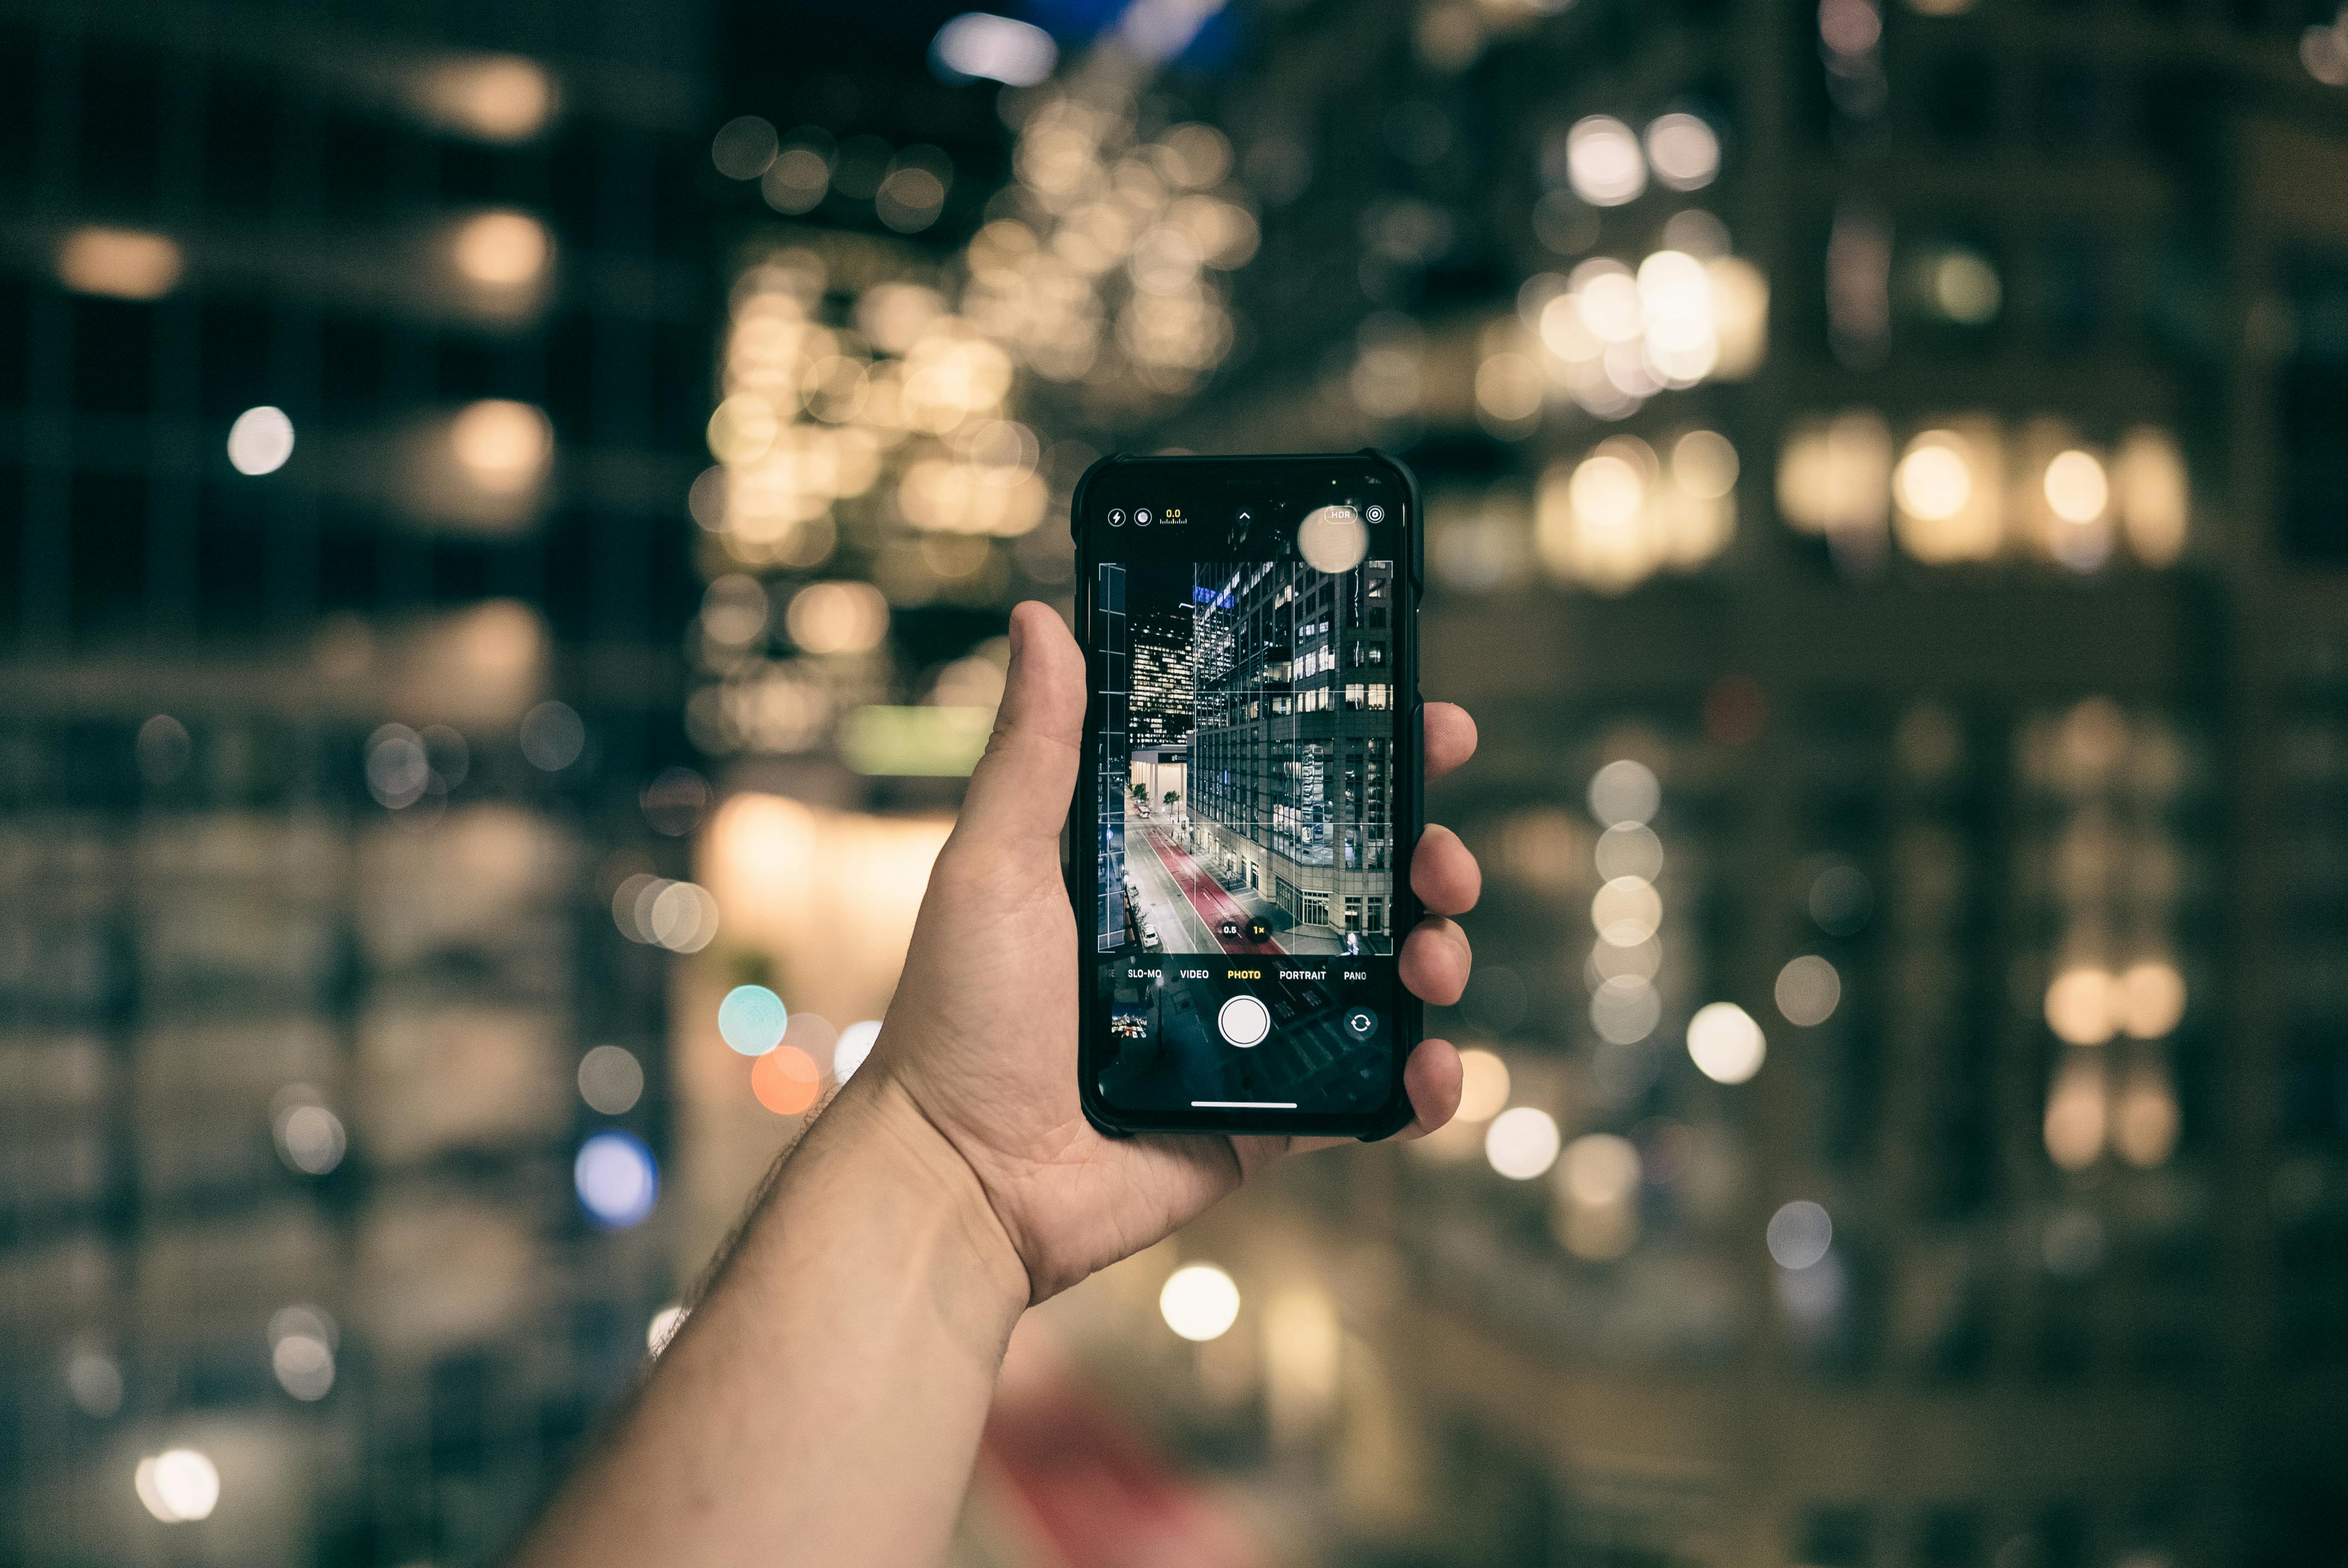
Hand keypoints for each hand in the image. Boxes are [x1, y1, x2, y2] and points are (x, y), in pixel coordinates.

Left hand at [866, 601, 1480, 1302]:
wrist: (958, 1178)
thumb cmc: (960, 1017)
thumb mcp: (993, 864)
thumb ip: (1033, 752)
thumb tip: (1040, 620)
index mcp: (1162, 870)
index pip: (1281, 794)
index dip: (1360, 757)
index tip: (1423, 721)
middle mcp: (1217, 939)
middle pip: (1355, 881)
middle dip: (1424, 856)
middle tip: (1441, 856)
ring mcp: (1248, 1029)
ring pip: (1379, 978)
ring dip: (1434, 955)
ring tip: (1437, 956)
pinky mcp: (1264, 1114)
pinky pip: (1364, 1094)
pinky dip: (1418, 1084)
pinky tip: (1433, 1068)